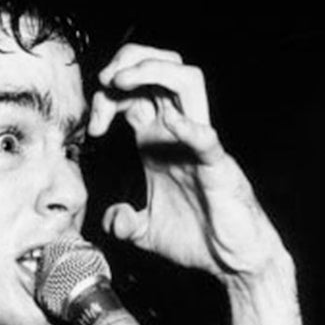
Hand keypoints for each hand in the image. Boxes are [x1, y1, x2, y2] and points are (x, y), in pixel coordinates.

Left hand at [89, 45, 285, 280]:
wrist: (231, 261)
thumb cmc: (198, 239)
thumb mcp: (146, 233)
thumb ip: (124, 222)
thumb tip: (112, 219)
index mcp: (158, 141)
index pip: (133, 94)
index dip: (107, 97)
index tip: (93, 128)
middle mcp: (178, 134)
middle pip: (159, 70)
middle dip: (127, 63)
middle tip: (105, 81)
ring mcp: (199, 145)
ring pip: (186, 81)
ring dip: (151, 71)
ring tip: (122, 82)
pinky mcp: (217, 167)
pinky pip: (206, 138)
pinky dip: (188, 126)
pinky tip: (170, 124)